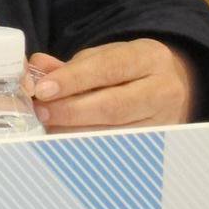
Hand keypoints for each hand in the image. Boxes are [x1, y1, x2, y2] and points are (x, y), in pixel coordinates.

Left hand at [28, 39, 199, 131]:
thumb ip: (71, 65)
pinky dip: (87, 147)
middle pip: (112, 106)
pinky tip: (66, 141)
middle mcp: (163, 91)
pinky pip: (116, 151)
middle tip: (41, 111)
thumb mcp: (105, 56)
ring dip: (74, 132)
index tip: (43, 89)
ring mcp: (163, 124)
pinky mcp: (156, 148)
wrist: (171, 88)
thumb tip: (37, 67)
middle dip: (70, 110)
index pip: (109, 68)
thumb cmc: (129, 70)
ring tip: (48, 127)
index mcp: (150, 58)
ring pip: (113, 134)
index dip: (73, 79)